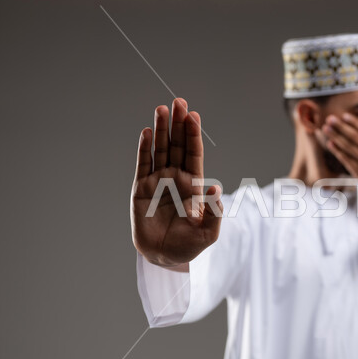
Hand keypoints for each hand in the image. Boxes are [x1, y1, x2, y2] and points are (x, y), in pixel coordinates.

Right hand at [131, 98, 221, 269]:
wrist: (164, 257)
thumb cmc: (189, 245)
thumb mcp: (208, 233)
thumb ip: (215, 212)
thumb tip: (216, 187)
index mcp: (194, 185)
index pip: (194, 154)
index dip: (194, 135)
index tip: (194, 116)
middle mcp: (176, 178)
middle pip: (177, 145)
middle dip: (178, 124)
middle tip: (179, 102)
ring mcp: (158, 181)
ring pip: (160, 149)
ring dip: (160, 129)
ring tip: (161, 109)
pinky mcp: (141, 188)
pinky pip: (143, 164)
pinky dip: (144, 148)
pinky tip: (146, 132)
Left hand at [322, 112, 357, 204]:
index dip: (354, 123)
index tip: (344, 115)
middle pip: (354, 136)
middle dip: (341, 127)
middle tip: (330, 118)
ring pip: (348, 147)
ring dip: (335, 136)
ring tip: (326, 129)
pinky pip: (346, 159)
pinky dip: (337, 151)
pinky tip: (330, 144)